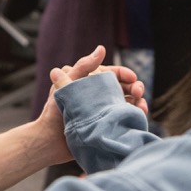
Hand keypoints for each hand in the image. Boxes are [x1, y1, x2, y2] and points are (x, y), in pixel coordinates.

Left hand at [32, 46, 146, 163]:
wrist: (49, 142)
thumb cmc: (53, 112)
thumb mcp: (66, 84)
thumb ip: (83, 67)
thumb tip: (101, 48)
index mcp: (90, 83)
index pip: (112, 74)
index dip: (124, 74)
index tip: (132, 77)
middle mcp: (99, 96)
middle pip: (124, 88)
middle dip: (135, 87)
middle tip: (138, 92)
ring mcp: (104, 112)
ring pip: (128, 103)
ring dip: (138, 102)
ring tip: (141, 106)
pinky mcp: (107, 126)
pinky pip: (125, 119)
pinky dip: (134, 116)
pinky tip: (138, 117)